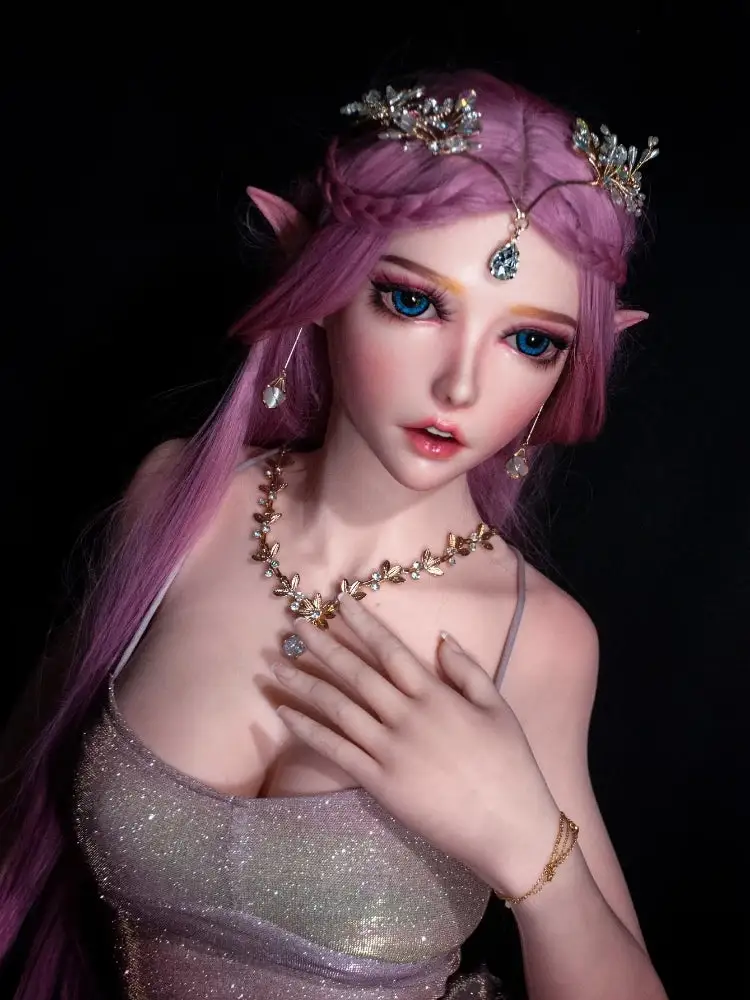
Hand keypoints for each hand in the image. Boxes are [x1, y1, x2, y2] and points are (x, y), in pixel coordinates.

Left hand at [271, 593, 559, 893]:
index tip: (338, 601)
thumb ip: (467, 670)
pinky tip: (285, 713)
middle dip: (322, 645)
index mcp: (436, 695)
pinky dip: (308, 730)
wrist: (509, 827)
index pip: (390, 650)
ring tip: (277, 663)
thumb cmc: (510, 765)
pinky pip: (336, 750)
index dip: (362, 624)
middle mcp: (407, 716)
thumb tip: (441, 636)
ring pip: (338, 708)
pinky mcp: (379, 783)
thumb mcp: (498, 707)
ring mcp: (390, 750)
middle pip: (355, 673)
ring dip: (304, 683)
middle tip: (293, 622)